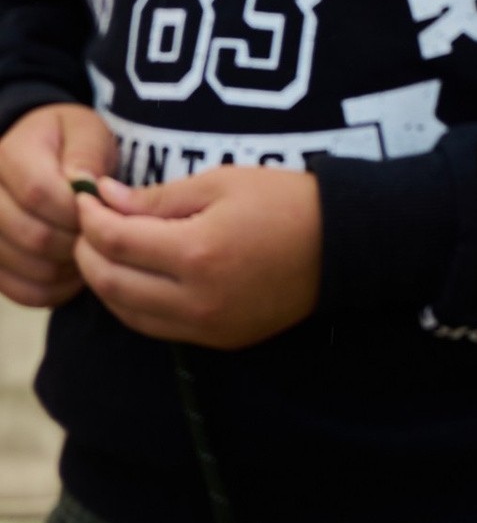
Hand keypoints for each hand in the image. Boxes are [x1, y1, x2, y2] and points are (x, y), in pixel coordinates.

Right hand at [0, 102, 114, 306]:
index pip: (38, 192)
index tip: (100, 210)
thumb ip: (87, 156)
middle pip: (32, 235)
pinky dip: (56, 290)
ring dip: (69, 267)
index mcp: (9, 155)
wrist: (51, 163)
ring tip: (93, 251)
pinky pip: (23, 291)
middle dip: (78, 240)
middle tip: (102, 236)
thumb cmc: (73, 147)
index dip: (76, 209)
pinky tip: (76, 272)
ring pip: (27, 267)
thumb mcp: (87, 135)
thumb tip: (83, 185)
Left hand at [71, 161, 323, 347]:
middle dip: (87, 250)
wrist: (341, 245)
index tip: (88, 197)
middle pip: (109, 282)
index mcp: (196, 252)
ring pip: (125, 313)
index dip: (91, 217)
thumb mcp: (221, 182)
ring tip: (107, 249)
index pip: (115, 241)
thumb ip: (157, 198)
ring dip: (104, 280)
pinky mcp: (217, 340)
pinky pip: (155, 327)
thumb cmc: (284, 201)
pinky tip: (136, 276)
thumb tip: (104, 200)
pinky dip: (132, 303)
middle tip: (90, 223)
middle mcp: (195, 299)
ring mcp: (206, 327)